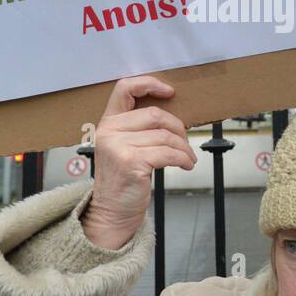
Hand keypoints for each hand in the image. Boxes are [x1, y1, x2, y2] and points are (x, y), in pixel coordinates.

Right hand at [81, 75, 196, 248]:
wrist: (112, 211)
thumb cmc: (123, 179)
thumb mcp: (123, 147)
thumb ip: (138, 128)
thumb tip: (172, 117)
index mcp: (108, 122)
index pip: (124, 88)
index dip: (149, 84)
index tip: (169, 91)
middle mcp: (109, 131)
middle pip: (155, 114)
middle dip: (178, 128)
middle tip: (186, 142)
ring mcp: (118, 146)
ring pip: (165, 136)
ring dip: (184, 148)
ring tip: (188, 157)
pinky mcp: (131, 162)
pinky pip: (168, 153)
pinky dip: (183, 158)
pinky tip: (186, 165)